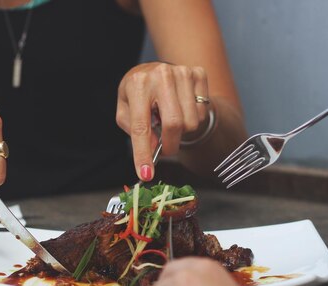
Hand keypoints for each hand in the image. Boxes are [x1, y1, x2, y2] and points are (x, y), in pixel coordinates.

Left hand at [116, 62, 211, 180]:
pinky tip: (181, 110)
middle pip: (174, 124)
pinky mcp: (198, 74)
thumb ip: (133, 129)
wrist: (155, 69)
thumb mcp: (125, 109)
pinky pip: (201, 112)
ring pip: (190, 122)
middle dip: (170, 145)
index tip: (146, 174)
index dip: (143, 154)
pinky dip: (192, 119)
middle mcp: (161, 75)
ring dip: (181, 131)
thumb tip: (153, 148)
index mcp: (137, 84)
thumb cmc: (138, 93)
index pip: (141, 126)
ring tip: (170, 120)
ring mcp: (183, 73)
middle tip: (165, 148)